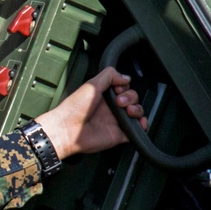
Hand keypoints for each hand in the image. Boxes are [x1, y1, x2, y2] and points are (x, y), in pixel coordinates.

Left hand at [33, 67, 147, 158]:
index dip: (125, 87)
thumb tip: (126, 77)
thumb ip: (109, 76)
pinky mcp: (119, 134)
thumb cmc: (74, 108)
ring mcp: (115, 121)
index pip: (123, 88)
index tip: (119, 88)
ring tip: (129, 111)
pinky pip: (136, 130)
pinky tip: (140, 122)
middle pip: (132, 99)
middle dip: (131, 97)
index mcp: (104, 96)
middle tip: (119, 101)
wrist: (68, 130)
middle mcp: (111, 108)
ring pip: (136, 113)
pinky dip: (142, 126)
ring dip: (138, 109)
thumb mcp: (91, 84)